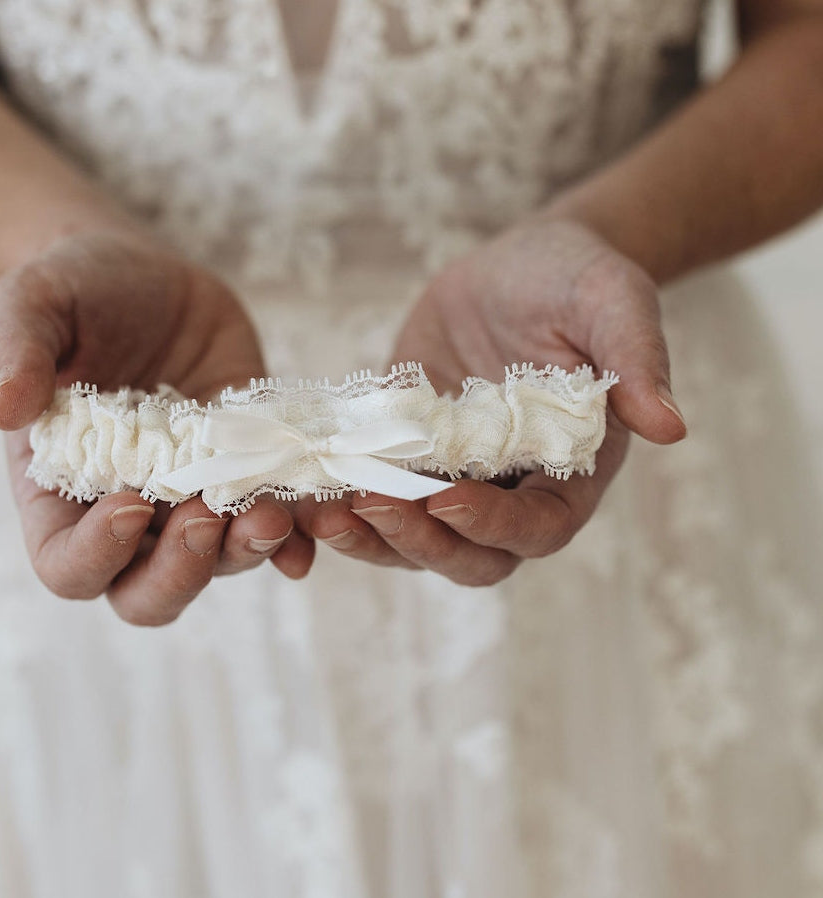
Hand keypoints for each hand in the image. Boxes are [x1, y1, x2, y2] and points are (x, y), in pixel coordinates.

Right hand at [0, 228, 313, 624]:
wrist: (143, 275)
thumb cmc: (73, 292)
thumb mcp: (32, 303)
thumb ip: (15, 351)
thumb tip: (0, 410)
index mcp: (59, 493)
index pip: (67, 565)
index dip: (97, 555)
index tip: (129, 502)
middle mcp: (125, 513)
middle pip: (147, 592)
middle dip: (181, 572)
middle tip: (207, 517)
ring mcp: (191, 498)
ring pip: (218, 565)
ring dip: (246, 552)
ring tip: (272, 513)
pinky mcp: (245, 471)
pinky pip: (274, 524)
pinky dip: (297, 533)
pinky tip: (316, 521)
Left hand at [303, 219, 686, 584]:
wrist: (520, 263)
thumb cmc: (577, 280)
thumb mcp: (613, 301)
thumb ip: (638, 359)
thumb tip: (672, 426)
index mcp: (570, 471)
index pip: (536, 527)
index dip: (493, 524)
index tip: (447, 497)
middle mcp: (510, 487)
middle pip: (468, 554)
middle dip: (420, 542)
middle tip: (369, 508)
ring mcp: (454, 474)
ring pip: (413, 537)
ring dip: (370, 537)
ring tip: (323, 514)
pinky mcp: (407, 451)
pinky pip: (373, 491)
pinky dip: (341, 499)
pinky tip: (306, 487)